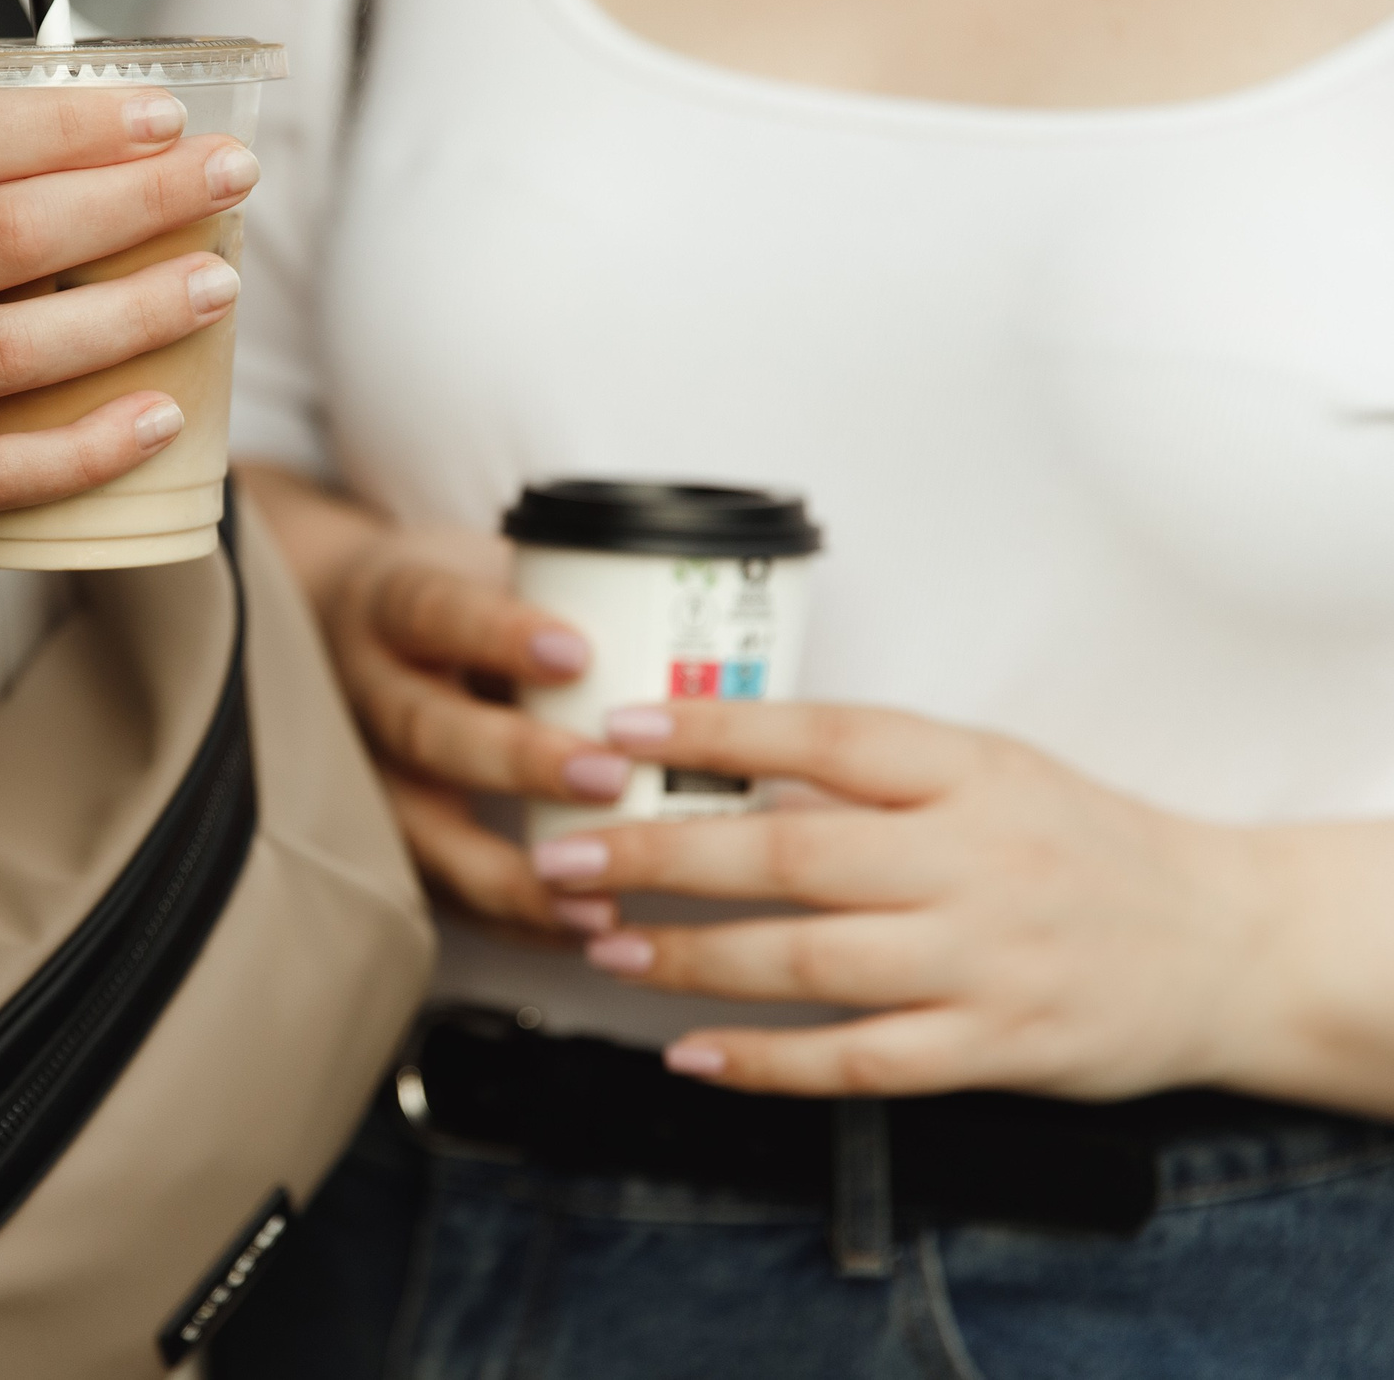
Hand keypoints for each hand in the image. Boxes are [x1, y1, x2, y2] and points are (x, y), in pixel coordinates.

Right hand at [0, 86, 258, 555]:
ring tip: (216, 284)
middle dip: (137, 200)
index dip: (69, 123)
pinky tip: (158, 417)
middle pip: (7, 232)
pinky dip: (82, 448)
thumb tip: (73, 136)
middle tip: (230, 179)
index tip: (163, 115)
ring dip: (132, 314)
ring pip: (13, 349)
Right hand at [319, 527, 635, 939]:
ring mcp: (366, 776)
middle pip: (424, 730)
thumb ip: (572, 602)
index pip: (434, 613)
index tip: (577, 651)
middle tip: (609, 776)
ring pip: (419, 831)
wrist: (358, 640)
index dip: (497, 634)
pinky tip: (578, 930)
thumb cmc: (461, 610)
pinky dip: (511, 919)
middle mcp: (366, 694)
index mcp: (393, 607)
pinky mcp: (387, 842)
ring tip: (598, 900)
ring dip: (510, 872)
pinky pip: (440, 893)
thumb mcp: (493, 576)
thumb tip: (726, 640)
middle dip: (517, 760)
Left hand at [533, 701, 1277, 1100]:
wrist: (1225, 944)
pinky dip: (766, 1062)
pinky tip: (688, 1052)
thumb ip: (869, 776)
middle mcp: (976, 861)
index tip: (619, 728)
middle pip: (791, 855)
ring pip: (809, 962)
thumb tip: (714, 767)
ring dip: (689, 957)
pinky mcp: (995, 1048)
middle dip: (659, 859)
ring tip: (600, 945)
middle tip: (564, 858)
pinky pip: (860, 1061)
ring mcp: (986, 960)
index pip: (826, 735)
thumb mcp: (989, 773)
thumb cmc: (1079, 845)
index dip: (715, 730)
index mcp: (971, 771)